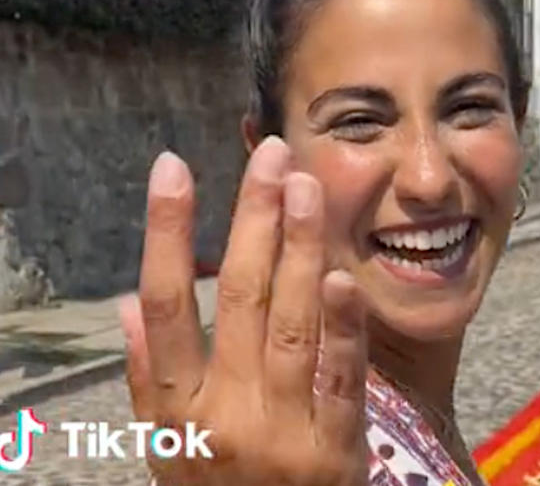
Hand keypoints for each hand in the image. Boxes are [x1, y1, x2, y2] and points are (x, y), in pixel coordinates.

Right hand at [121, 137, 368, 485]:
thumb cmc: (221, 485)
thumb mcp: (168, 445)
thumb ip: (149, 376)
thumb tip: (126, 303)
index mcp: (178, 409)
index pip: (167, 306)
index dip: (168, 232)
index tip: (172, 169)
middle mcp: (226, 413)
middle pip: (240, 300)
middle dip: (255, 220)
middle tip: (272, 157)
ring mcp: (285, 430)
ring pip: (291, 325)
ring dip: (301, 250)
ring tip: (307, 188)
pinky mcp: (336, 445)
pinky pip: (340, 377)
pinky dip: (342, 328)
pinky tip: (340, 277)